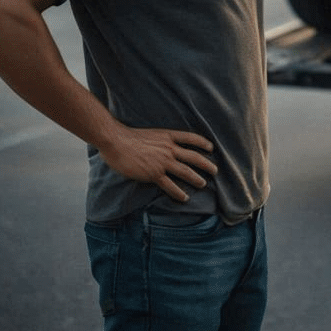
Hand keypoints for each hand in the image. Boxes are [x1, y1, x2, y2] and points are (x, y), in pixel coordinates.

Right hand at [99, 125, 216, 202]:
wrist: (116, 141)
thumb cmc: (128, 136)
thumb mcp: (151, 133)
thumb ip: (160, 140)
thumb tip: (162, 146)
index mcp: (168, 136)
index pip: (191, 138)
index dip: (203, 143)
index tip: (211, 148)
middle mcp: (169, 148)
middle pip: (194, 157)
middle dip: (206, 164)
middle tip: (215, 170)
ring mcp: (163, 162)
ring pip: (186, 172)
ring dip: (196, 179)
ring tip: (203, 184)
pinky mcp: (154, 174)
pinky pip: (170, 185)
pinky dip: (179, 192)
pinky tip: (184, 198)